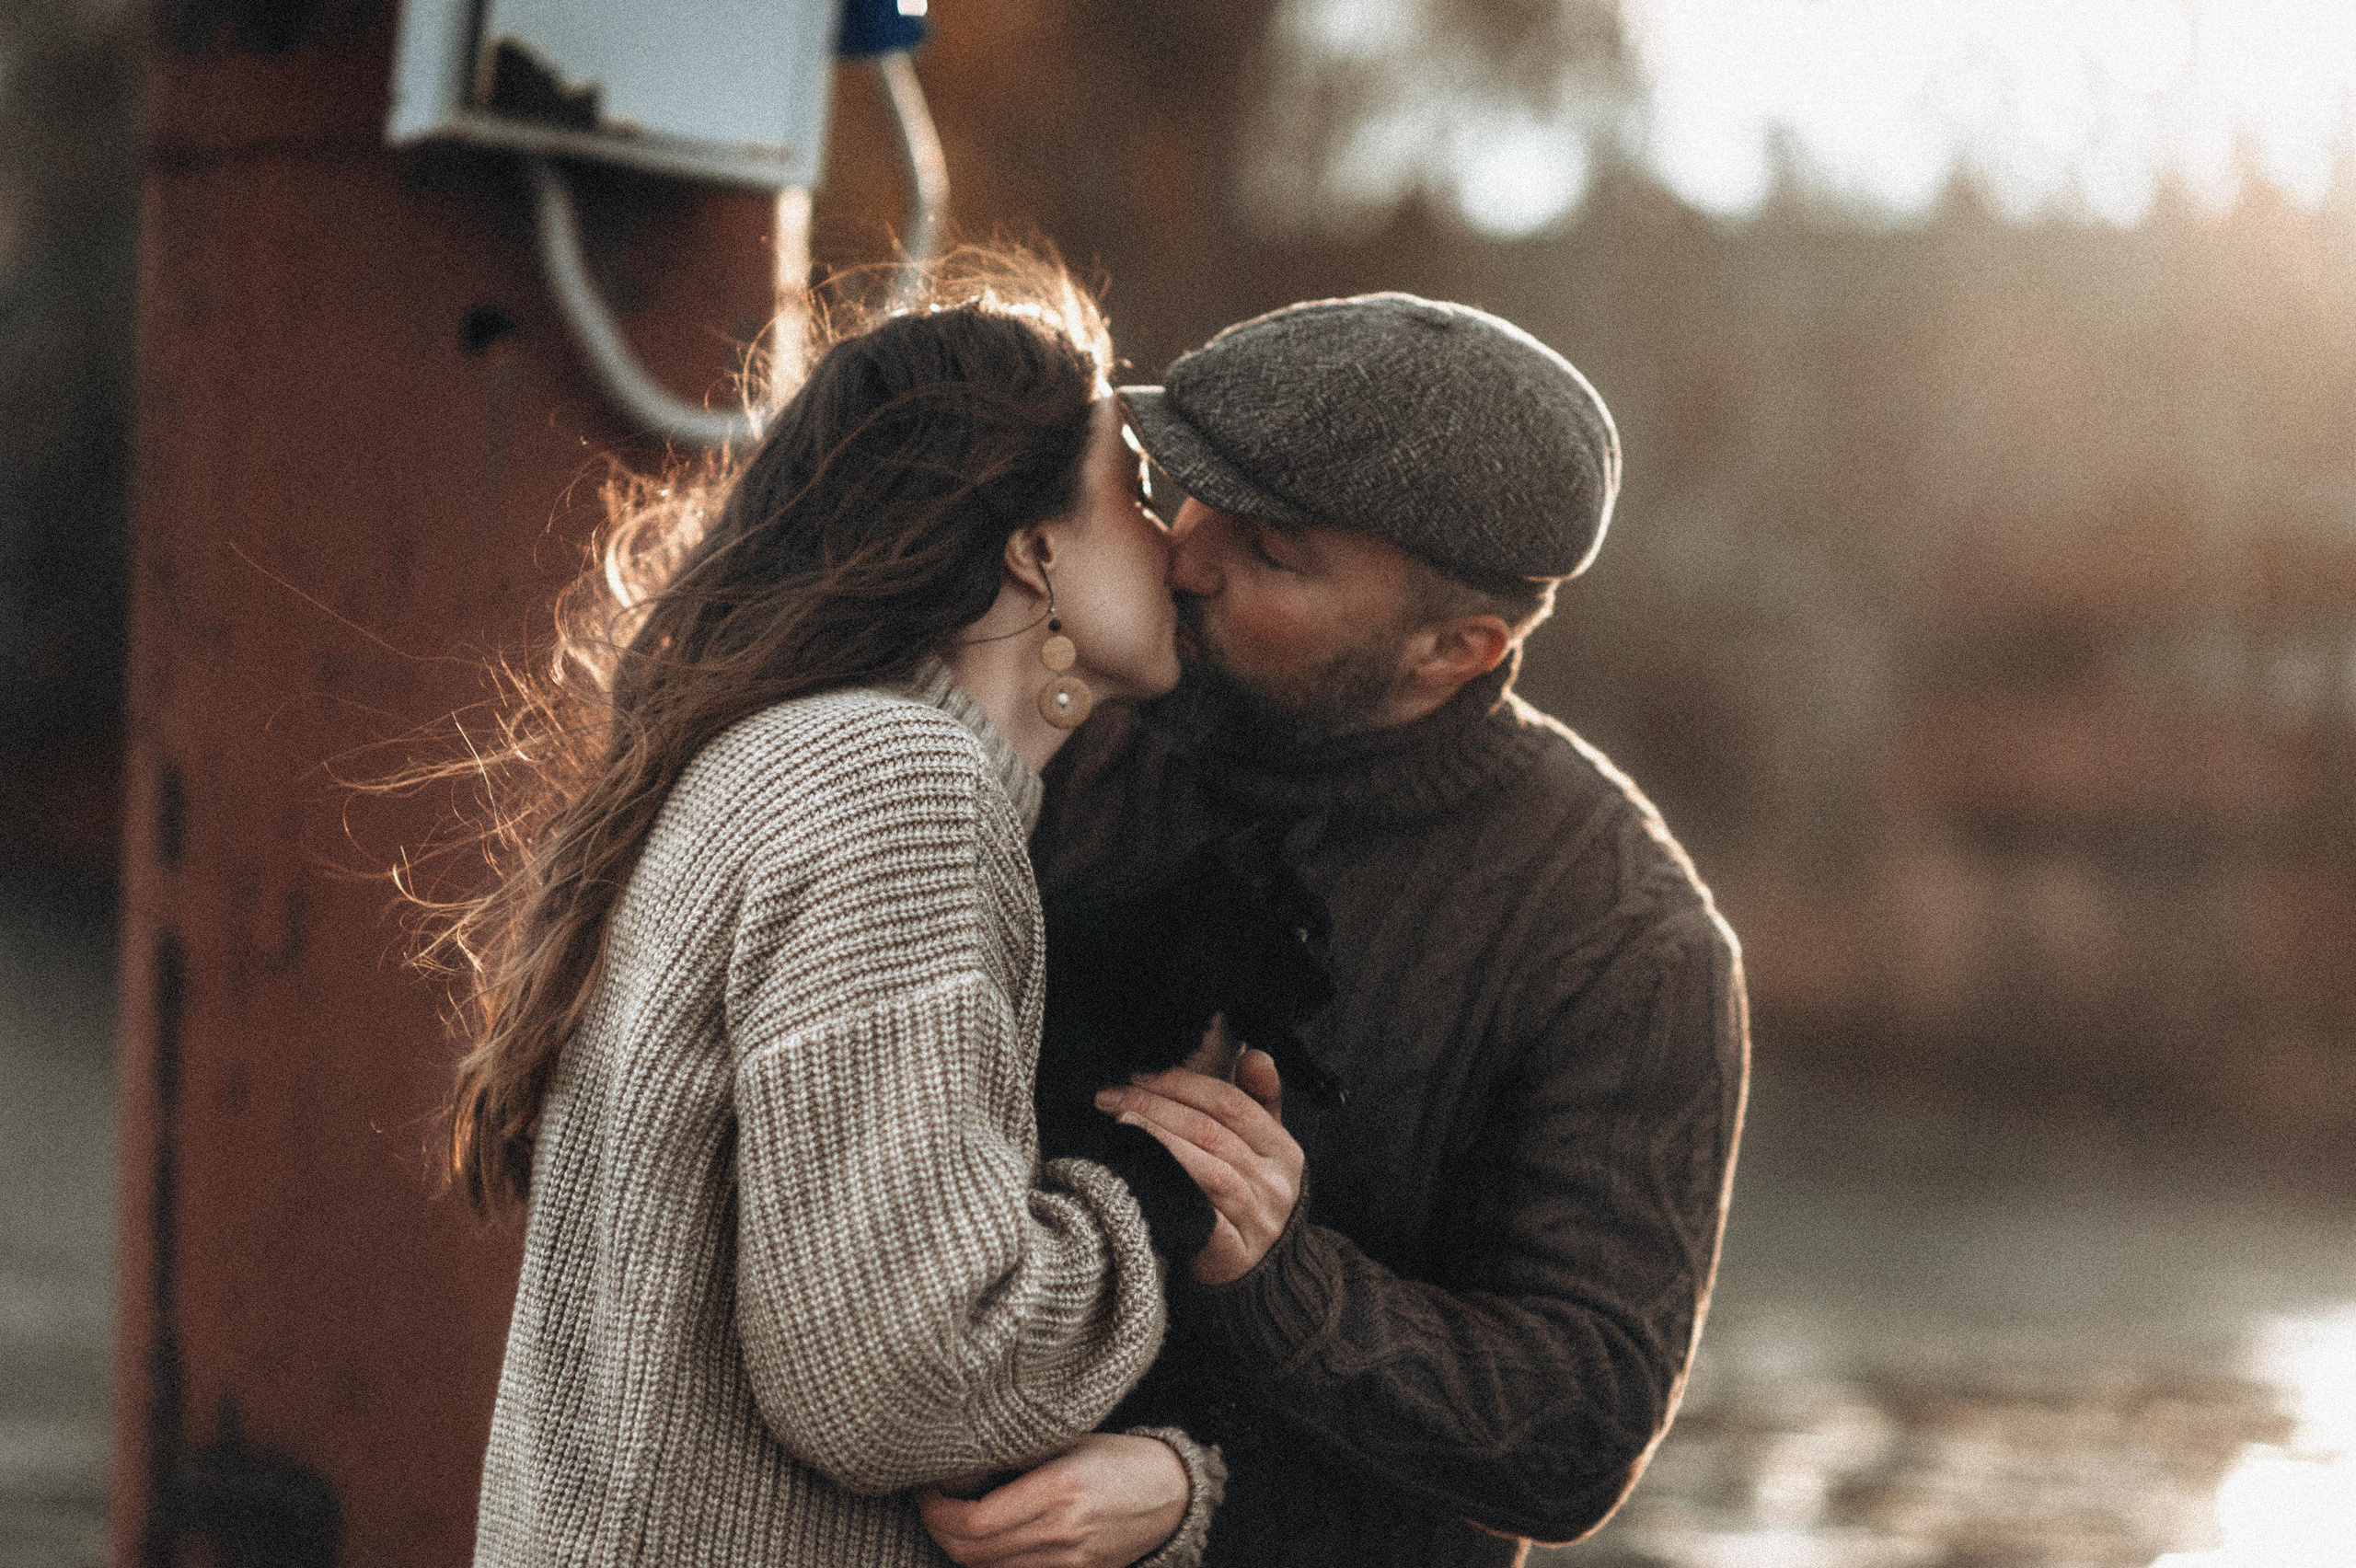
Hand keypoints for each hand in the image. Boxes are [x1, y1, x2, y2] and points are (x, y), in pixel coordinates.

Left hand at [917, 1432, 1188, 1567]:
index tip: (926, 1488)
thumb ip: (1018, 1457)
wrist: (1173, 1493)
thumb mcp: (1068, 1442)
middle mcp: (1062, 1532)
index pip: (974, 1520)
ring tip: (952, 1519)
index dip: (937, 1510)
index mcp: (1058, 1489)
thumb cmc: (1118, 1457)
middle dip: (938, 1531)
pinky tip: (985, 1539)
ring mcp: (1071, 1561)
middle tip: (929, 1505)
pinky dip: (989, 1563)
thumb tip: (958, 1467)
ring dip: (959, 1549)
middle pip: (972, 1552)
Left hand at [1095, 1049, 1299, 1285]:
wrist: (1265, 1283)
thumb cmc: (1251, 1204)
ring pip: (1206, 1166)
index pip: (1231, 1102)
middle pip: (1211, 1130)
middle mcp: (1276, 1181)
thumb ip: (1259, 1101)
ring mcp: (1258, 1218)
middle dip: (1155, 1106)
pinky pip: (1200, 1212)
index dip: (1182, 1082)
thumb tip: (1253, 1052)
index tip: (1138, 1073)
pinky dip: (1170, 1185)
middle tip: (1111, 1094)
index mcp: (1284, 1149)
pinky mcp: (1234, 1252)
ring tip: (1119, 1121)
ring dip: (1157, 1138)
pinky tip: (1138, 1170)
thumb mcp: (1264, 1151)